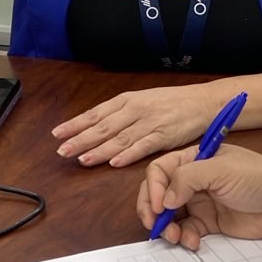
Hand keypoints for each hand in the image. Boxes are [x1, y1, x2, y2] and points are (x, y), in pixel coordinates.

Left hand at [52, 85, 219, 166]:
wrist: (204, 102)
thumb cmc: (173, 103)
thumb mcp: (144, 101)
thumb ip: (122, 114)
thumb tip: (97, 126)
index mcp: (128, 100)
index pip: (96, 113)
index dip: (76, 124)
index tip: (57, 134)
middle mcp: (136, 110)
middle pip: (103, 127)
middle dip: (80, 139)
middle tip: (61, 151)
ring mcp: (150, 122)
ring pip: (119, 138)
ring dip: (99, 150)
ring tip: (82, 159)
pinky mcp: (165, 136)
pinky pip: (143, 146)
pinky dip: (128, 154)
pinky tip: (115, 161)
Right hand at [136, 144, 261, 250]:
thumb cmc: (257, 177)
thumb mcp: (221, 170)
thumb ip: (188, 179)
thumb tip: (165, 200)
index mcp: (194, 159)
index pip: (160, 170)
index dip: (155, 188)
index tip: (161, 206)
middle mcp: (193, 180)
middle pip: (160, 194)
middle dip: (153, 210)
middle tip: (155, 226)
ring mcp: (201, 202)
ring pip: (170, 216)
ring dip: (167, 228)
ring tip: (175, 237)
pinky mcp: (210, 222)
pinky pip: (187, 231)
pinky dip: (185, 238)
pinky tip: (193, 243)